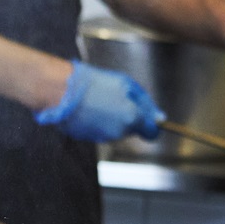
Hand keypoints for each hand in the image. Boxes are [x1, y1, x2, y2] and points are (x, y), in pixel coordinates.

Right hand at [34, 61, 163, 141]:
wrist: (64, 92)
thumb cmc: (95, 84)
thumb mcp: (126, 85)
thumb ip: (145, 103)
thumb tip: (160, 118)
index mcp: (132, 118)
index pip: (151, 132)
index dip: (151, 125)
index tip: (148, 118)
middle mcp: (120, 133)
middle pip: (132, 129)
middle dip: (128, 116)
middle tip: (115, 98)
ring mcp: (103, 138)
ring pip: (116, 130)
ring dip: (112, 118)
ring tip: (99, 101)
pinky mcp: (89, 139)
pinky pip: (100, 131)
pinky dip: (98, 122)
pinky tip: (89, 108)